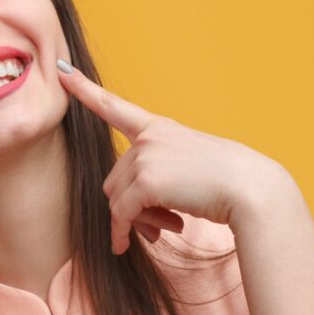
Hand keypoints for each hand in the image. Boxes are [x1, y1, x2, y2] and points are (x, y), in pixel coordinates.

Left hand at [56, 60, 279, 253]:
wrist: (250, 190)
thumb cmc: (228, 184)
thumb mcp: (189, 171)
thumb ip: (157, 180)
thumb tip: (127, 215)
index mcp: (160, 128)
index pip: (115, 106)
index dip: (85, 89)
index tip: (62, 70)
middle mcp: (149, 137)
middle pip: (114, 179)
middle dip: (129, 208)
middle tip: (158, 227)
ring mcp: (147, 156)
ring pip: (116, 199)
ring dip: (133, 222)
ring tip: (165, 230)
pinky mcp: (147, 181)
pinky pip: (122, 214)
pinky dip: (123, 233)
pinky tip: (134, 244)